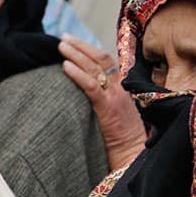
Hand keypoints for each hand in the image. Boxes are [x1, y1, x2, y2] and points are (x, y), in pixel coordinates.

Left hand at [59, 34, 145, 170]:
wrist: (134, 158)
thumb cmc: (122, 139)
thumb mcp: (114, 112)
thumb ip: (103, 97)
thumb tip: (81, 89)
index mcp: (123, 87)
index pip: (106, 61)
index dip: (89, 49)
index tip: (73, 42)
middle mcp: (121, 88)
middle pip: (101, 59)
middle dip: (81, 46)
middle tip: (63, 38)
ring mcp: (116, 97)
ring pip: (95, 68)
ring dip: (76, 54)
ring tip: (61, 46)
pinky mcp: (108, 108)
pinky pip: (91, 86)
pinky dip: (77, 74)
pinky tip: (65, 66)